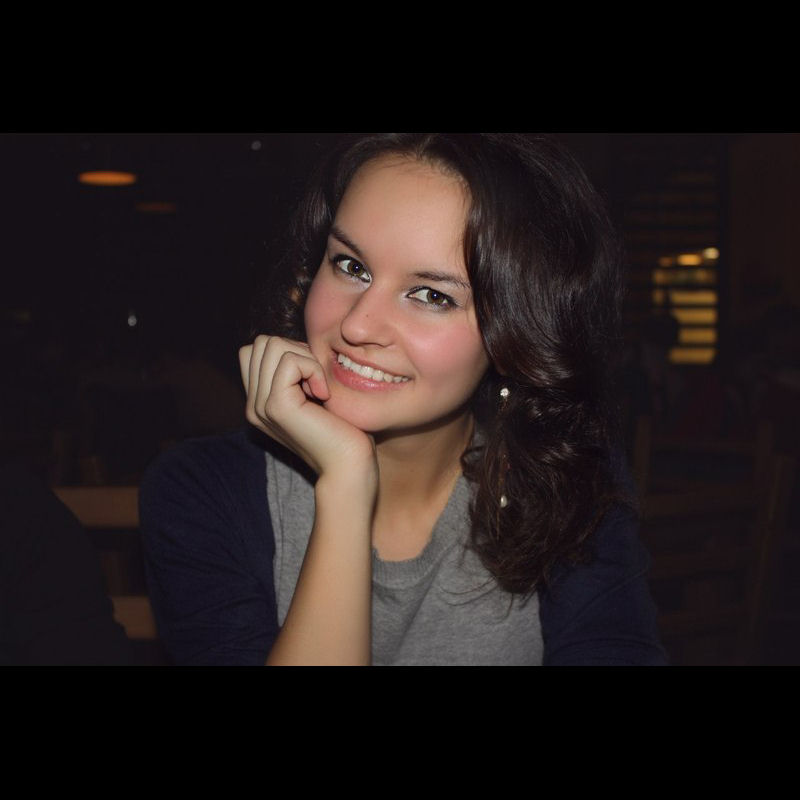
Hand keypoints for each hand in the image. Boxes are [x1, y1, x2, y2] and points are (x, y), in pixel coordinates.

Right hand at [238, 336, 376, 483]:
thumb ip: (297, 373)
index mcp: (259, 402)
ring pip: (272, 345)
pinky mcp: (276, 406)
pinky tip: (324, 395)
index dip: (288, 351)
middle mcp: (253, 404)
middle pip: (261, 343)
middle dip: (296, 351)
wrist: (349, 465)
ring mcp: (260, 406)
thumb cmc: (343, 430)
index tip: (312, 377)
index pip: (254, 350)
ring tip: (319, 389)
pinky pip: (290, 361)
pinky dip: (313, 369)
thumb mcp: (314, 394)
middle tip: (317, 382)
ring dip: (305, 359)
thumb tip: (294, 343)